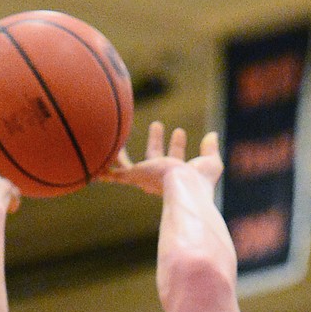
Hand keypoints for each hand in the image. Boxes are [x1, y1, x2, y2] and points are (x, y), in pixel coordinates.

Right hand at [98, 121, 222, 194]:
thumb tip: (213, 135)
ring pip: (134, 164)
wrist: (185, 187)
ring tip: (126, 132)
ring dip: (132, 148)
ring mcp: (146, 178)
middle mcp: (159, 179)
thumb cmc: (200, 182)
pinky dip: (108, 168)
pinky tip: (98, 165)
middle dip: (158, 142)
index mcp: (177, 177)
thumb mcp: (211, 163)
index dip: (177, 146)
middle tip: (158, 124)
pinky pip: (116, 173)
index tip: (179, 131)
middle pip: (155, 158)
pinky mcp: (135, 176)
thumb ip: (211, 149)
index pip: (175, 160)